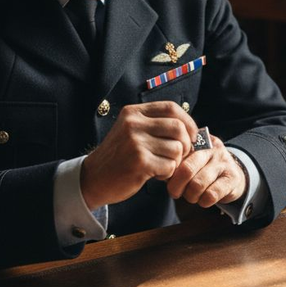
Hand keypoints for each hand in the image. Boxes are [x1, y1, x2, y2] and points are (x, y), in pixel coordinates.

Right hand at [80, 101, 197, 206]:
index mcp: (133, 112)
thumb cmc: (119, 156)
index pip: (172, 108)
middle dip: (186, 144)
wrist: (93, 178)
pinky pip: (170, 166)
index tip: (192, 136)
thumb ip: (155, 125)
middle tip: (179, 156)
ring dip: (174, 162)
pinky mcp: (139, 162)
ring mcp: (136, 143)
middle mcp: (133, 124)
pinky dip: (167, 174)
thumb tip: (192, 129)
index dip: (188, 122)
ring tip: (160, 166)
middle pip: (178, 128)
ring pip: (176, 149)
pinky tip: (154, 174)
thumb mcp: (131, 131)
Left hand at [166, 135, 247, 207]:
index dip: (169, 171)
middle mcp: (212, 148)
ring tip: (192, 196)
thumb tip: (161, 173)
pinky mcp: (232, 178)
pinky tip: (204, 199)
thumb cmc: (204, 169)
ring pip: (198, 184)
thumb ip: (176, 162)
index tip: (168, 179)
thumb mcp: (191, 159)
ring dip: (191, 196)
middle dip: (176, 186)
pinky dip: (203, 201)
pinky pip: (211, 194)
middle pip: (187, 169)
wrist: (233, 175)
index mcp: (198, 140)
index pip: (177, 154)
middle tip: (175, 193)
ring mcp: (224, 162)